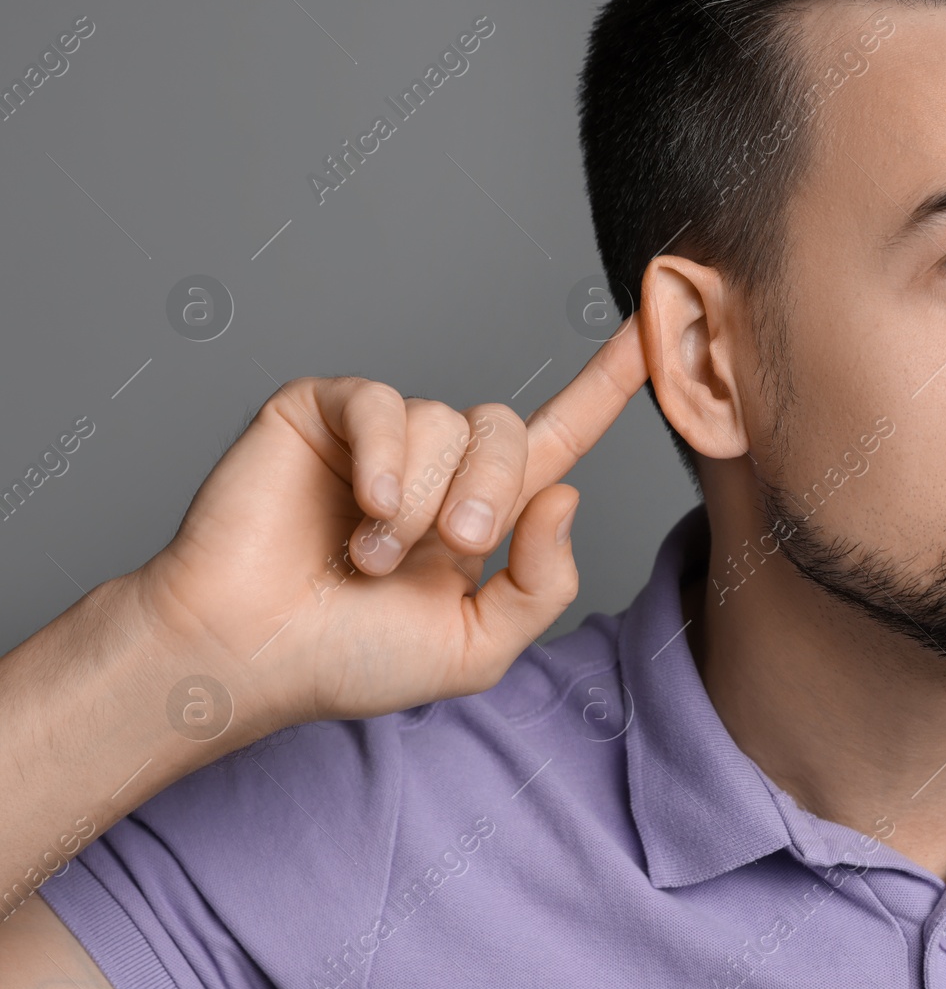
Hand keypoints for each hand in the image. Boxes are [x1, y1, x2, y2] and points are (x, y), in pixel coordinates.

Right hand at [131, 316, 647, 730]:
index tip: (652, 331)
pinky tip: (364, 503)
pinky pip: (385, 402)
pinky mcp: (326, 411)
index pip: (561, 435)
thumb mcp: (476, 647)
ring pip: (447, 421)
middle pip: (509, 429)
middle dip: (490, 494)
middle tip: (450, 547)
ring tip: (370, 555)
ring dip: (420, 501)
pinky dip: (384, 456)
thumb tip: (568, 494)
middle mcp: (440, 463)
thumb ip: (542, 583)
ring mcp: (382, 434)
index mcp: (484, 511)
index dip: (608, 385)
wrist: (249, 654)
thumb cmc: (350, 658)